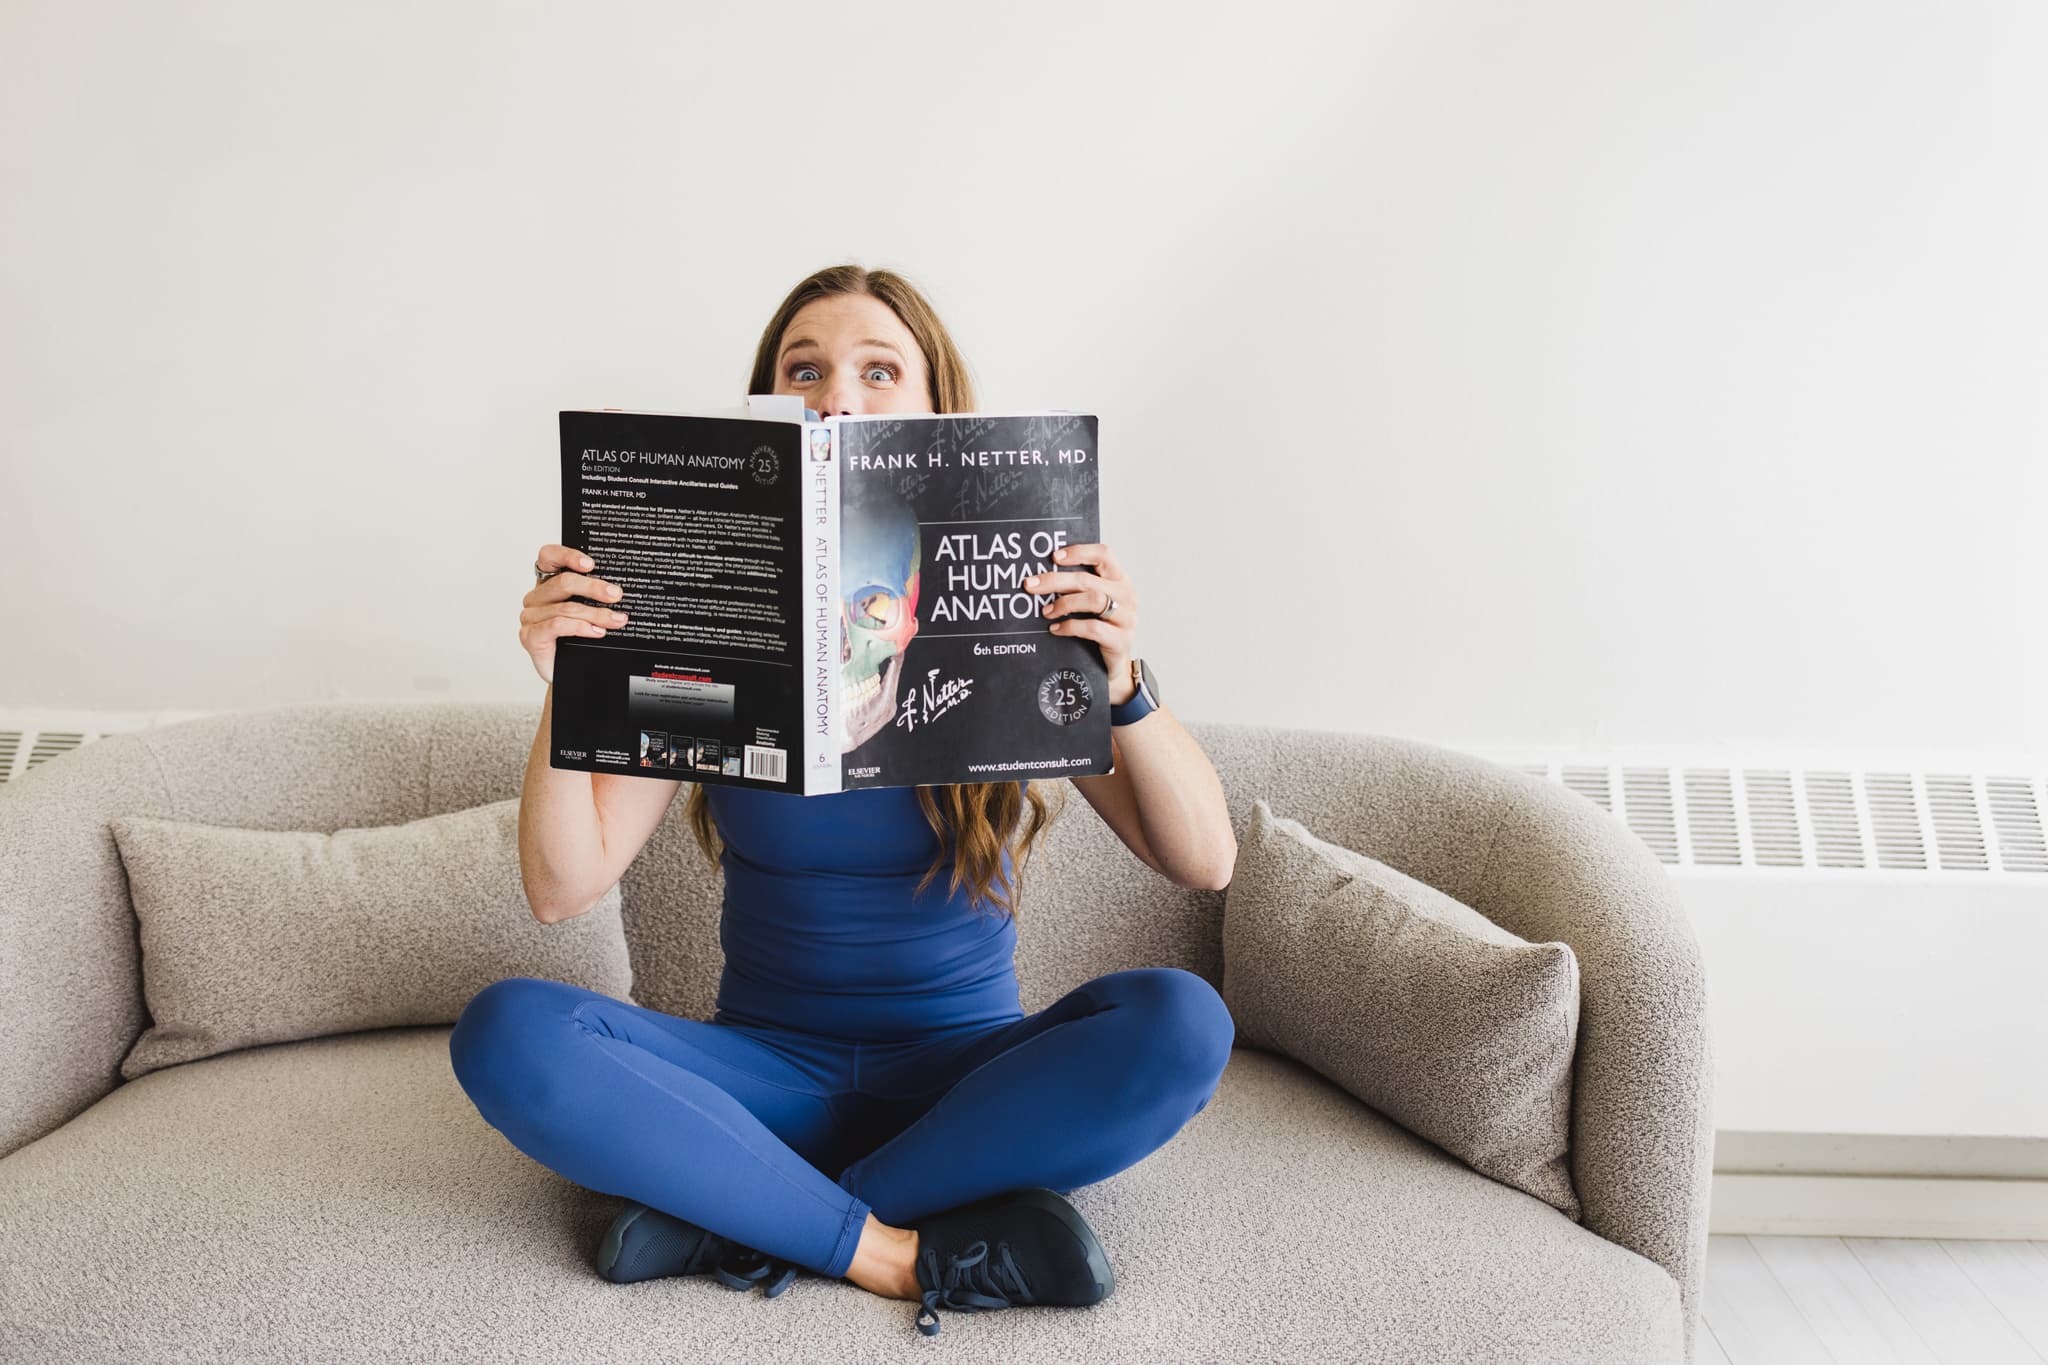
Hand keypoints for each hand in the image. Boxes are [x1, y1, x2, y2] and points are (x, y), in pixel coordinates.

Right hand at [520, 543, 628, 684]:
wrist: (569, 673)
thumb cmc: (577, 640)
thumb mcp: (588, 612)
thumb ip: (594, 596)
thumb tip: (618, 589)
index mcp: (548, 584)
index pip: (548, 556)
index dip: (568, 556)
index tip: (591, 565)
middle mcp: (536, 598)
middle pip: (563, 583)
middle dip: (594, 588)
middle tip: (616, 595)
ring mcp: (530, 617)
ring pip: (565, 607)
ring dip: (596, 613)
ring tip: (616, 620)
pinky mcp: (530, 636)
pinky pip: (556, 625)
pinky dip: (580, 627)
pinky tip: (596, 631)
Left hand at [1022, 542, 1137, 704]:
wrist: (1112, 667)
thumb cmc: (1098, 628)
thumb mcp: (1090, 603)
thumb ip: (1077, 587)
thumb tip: (1041, 575)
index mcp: (1119, 579)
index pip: (1104, 554)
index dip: (1079, 552)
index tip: (1054, 557)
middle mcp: (1126, 595)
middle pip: (1088, 579)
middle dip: (1055, 580)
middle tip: (1031, 585)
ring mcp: (1126, 618)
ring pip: (1093, 600)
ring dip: (1063, 604)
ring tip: (1046, 611)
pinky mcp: (1121, 640)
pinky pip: (1092, 627)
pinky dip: (1069, 626)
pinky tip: (1055, 629)